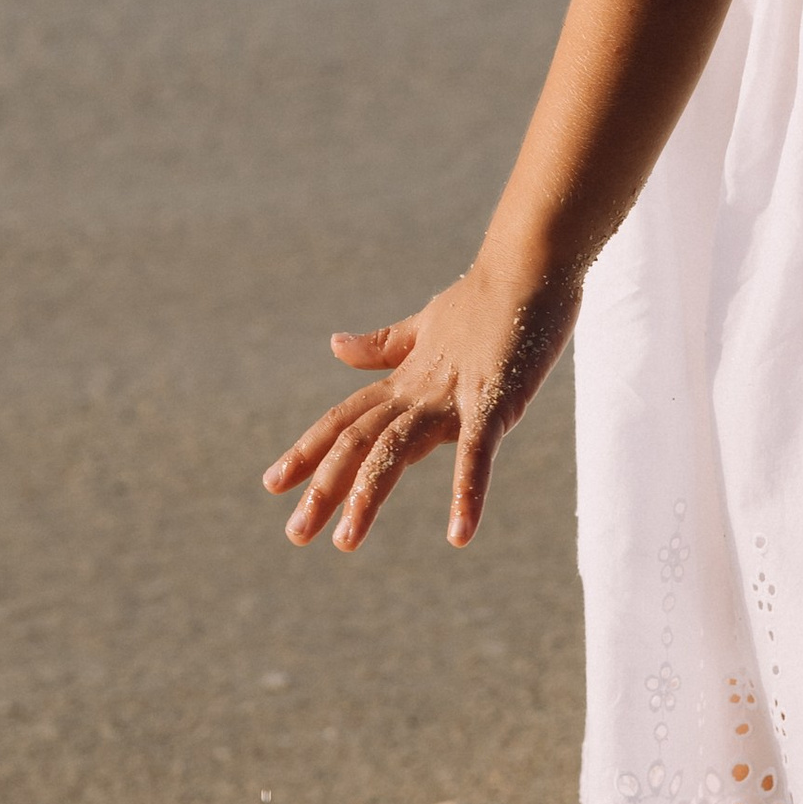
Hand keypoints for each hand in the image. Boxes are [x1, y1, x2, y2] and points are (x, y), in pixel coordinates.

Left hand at [261, 257, 581, 551]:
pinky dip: (466, 492)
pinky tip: (459, 534)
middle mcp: (418, 391)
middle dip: (323, 487)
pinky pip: (476, 452)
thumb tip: (334, 346)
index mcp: (405, 380)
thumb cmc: (488, 298)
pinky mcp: (494, 400)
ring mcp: (453, 396)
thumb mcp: (427, 325)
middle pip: (358, 441)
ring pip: (397, 448)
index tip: (272, 483)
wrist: (530, 263)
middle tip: (295, 533)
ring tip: (345, 540)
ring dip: (368, 495)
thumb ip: (384, 346)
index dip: (307, 451)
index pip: (344, 421)